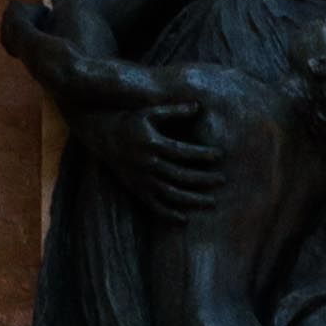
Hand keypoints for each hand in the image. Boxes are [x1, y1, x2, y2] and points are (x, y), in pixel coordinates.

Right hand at [114, 89, 233, 222]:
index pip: (183, 152)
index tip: (220, 155)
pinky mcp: (137, 189)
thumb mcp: (150, 112)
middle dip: (204, 179)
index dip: (203, 154)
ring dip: (192, 200)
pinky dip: (168, 214)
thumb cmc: (130, 121)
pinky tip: (184, 219)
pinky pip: (154, 206)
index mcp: (153, 144)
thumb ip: (174, 111)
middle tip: (222, 180)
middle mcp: (149, 164)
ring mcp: (142, 179)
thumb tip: (197, 106)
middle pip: (181, 175)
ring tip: (212, 202)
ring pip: (171, 194)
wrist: (102, 136)